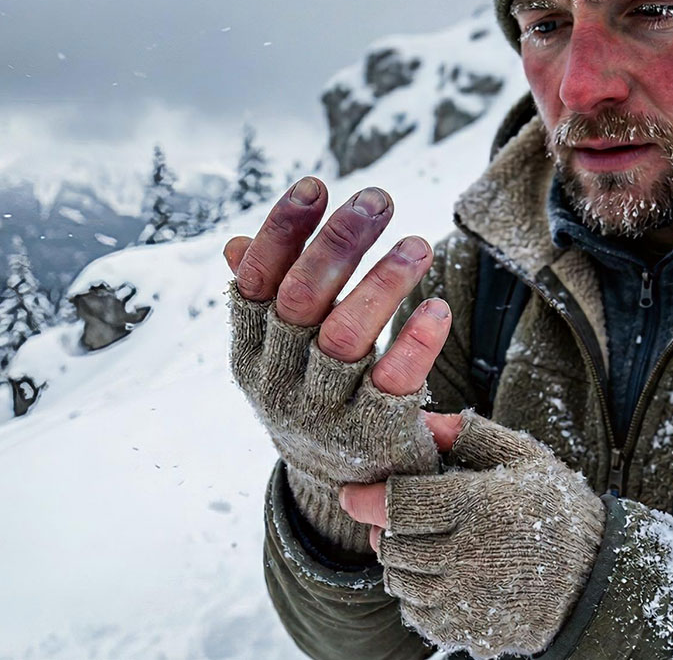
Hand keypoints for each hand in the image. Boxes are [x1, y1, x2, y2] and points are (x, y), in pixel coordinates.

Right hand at [223, 176, 461, 553]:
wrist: (343, 487)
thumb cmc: (316, 396)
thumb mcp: (280, 354)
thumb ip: (265, 302)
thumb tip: (235, 243)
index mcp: (249, 353)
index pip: (255, 282)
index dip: (281, 232)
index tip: (314, 185)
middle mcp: (276, 382)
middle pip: (299, 302)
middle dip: (337, 244)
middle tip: (378, 199)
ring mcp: (321, 413)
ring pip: (344, 339)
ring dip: (381, 285)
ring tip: (419, 245)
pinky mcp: (369, 437)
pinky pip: (391, 386)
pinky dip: (414, 346)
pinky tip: (437, 310)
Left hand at [339, 410, 604, 657]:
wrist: (600, 579)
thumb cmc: (556, 507)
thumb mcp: (523, 458)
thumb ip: (468, 436)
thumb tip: (421, 421)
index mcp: (482, 506)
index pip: (400, 505)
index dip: (368, 498)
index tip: (353, 494)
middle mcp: (474, 556)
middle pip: (393, 547)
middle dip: (383, 532)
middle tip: (392, 523)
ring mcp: (474, 600)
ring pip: (401, 584)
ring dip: (398, 566)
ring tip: (419, 549)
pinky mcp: (476, 632)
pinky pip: (420, 617)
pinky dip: (418, 599)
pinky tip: (439, 580)